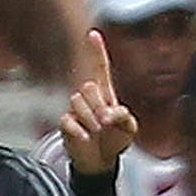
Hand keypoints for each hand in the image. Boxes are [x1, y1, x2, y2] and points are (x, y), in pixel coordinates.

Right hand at [59, 30, 139, 175]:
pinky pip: (69, 121)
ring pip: (77, 102)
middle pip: (89, 87)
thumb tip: (111, 113)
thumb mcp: (129, 128)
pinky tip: (86, 137)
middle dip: (99, 106)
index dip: (96, 51)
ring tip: (97, 132)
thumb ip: (124, 117)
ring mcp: (75, 109)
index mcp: (105, 93)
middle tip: (106, 123)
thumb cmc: (115, 141)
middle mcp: (88, 97)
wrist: (100, 162)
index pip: (100, 68)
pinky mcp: (66, 123)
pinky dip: (80, 132)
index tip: (93, 34)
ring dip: (91, 120)